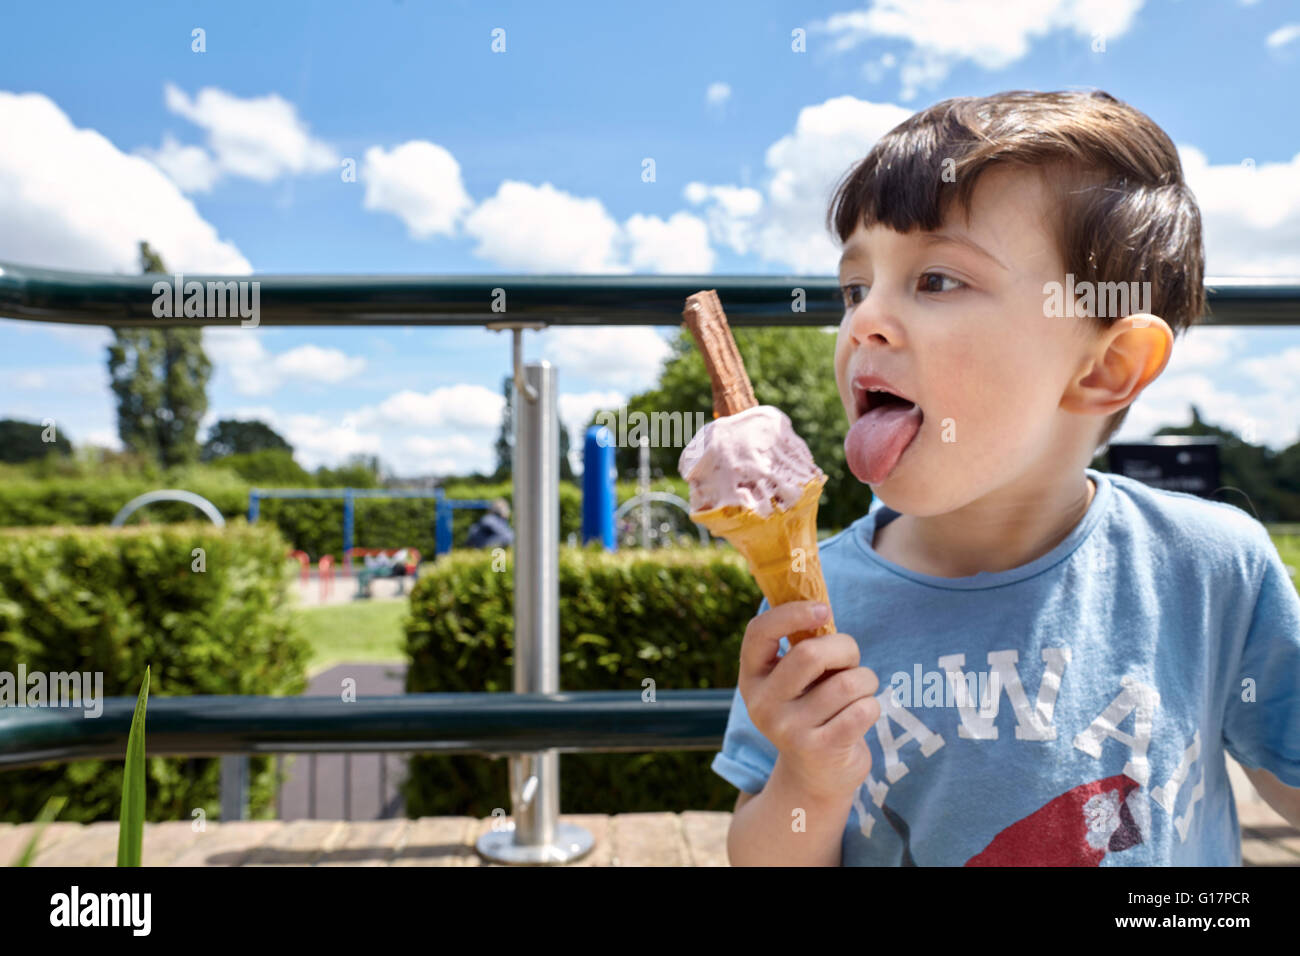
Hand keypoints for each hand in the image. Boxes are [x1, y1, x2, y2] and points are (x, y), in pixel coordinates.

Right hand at [738, 601, 880, 802]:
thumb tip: (820, 603)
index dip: (791, 613)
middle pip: (810, 654)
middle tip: (851, 660)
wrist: (815, 775)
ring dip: (865, 679)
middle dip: (845, 648)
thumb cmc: (813, 709)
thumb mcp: (796, 680)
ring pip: (846, 683)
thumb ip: (802, 646)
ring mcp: (789, 730)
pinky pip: (863, 710)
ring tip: (860, 690)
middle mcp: (763, 704)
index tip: (823, 609)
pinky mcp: (820, 749)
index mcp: (752, 678)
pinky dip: (872, 705)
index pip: (759, 633)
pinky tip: (862, 714)